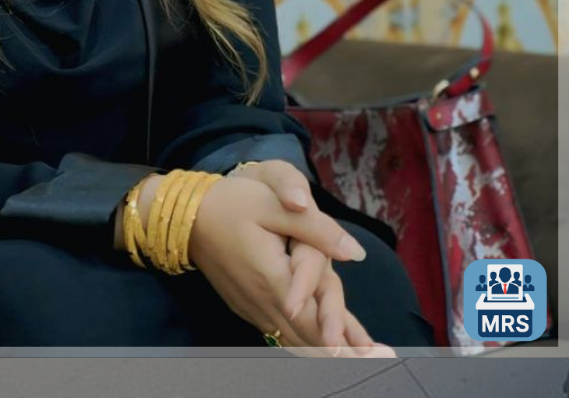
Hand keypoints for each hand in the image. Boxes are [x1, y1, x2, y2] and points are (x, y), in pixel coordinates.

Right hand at [187, 175, 376, 353]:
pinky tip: (326, 349)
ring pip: (297, 341)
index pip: (320, 321)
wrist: (183, 216)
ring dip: (328, 353)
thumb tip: (356, 252)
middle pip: (313, 340)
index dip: (351, 340)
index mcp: (275, 279)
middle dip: (348, 355)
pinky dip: (307, 344)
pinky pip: (282, 334)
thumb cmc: (228, 203)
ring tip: (366, 362)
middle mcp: (265, 304)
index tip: (383, 356)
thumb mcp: (271, 204)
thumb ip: (316, 228)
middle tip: (385, 364)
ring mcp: (255, 309)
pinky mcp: (249, 306)